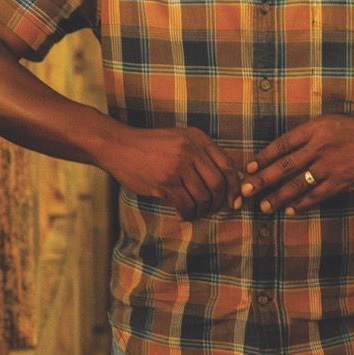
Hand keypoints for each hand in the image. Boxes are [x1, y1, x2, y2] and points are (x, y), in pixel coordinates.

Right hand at [102, 124, 240, 217]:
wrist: (119, 146)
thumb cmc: (151, 146)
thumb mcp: (180, 139)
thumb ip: (202, 154)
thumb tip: (226, 181)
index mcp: (198, 139)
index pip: (228, 166)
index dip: (235, 187)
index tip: (234, 201)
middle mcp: (191, 150)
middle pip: (218, 184)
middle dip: (218, 203)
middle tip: (212, 210)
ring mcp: (178, 166)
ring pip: (202, 197)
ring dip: (202, 211)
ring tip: (195, 213)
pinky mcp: (164, 182)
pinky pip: (185, 204)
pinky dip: (188, 214)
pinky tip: (183, 216)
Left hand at [240, 114, 353, 213]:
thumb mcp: (332, 122)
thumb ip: (310, 136)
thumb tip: (286, 153)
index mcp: (316, 129)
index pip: (282, 144)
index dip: (263, 157)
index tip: (249, 168)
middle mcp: (320, 147)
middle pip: (284, 166)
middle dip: (262, 180)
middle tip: (245, 191)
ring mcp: (330, 166)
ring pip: (297, 184)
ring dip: (279, 197)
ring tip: (264, 206)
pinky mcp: (342, 182)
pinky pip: (317, 195)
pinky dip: (303, 204)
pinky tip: (291, 209)